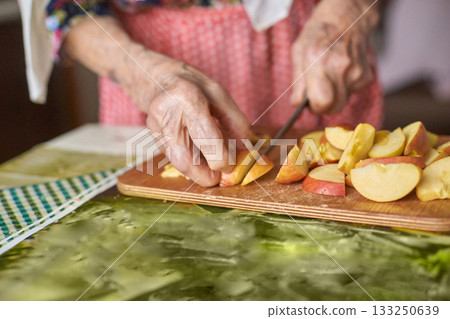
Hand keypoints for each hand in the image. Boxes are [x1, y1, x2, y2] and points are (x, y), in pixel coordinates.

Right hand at [131, 57, 250, 186]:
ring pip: (179, 164)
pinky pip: (174, 159)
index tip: (233, 163)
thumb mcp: (220, 95)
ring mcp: (155, 129)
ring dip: (200, 172)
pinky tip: (200, 155)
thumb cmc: (192, 84)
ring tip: (213, 164)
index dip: (223, 159)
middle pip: (187, 160)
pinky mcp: (153, 139)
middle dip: (208, 174)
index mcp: (187, 98)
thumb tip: (245, 152)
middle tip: (223, 173)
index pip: (207, 140)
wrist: (156, 78)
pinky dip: (191, 163)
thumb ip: (235, 123)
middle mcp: (166, 115)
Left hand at [291, 0, 378, 113]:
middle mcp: (340, 68)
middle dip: (323, 105)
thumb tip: (297, 105)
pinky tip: (340, 71)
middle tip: (316, 92)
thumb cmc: (319, 33)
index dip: (314, 107)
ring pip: (342, 102)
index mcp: (319, 62)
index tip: (309, 102)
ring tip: (328, 75)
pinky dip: (344, 88)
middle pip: (334, 109)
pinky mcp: (366, 77)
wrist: (347, 17)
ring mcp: (356, 73)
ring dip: (333, 96)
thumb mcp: (298, 52)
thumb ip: (297, 82)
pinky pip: (351, 93)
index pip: (322, 103)